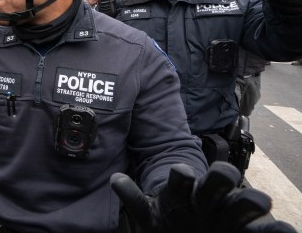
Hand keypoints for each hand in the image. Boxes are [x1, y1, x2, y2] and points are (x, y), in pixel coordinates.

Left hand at [111, 161, 295, 232]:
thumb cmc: (169, 228)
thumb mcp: (149, 218)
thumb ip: (135, 199)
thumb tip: (115, 179)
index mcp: (186, 193)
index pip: (185, 176)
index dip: (183, 174)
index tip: (181, 173)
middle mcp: (212, 200)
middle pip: (221, 178)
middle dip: (221, 176)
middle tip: (222, 180)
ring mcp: (234, 217)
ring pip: (248, 202)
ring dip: (252, 201)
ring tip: (258, 205)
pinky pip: (271, 232)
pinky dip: (279, 231)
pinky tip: (284, 232)